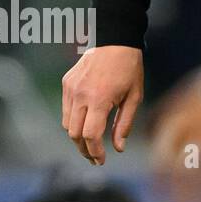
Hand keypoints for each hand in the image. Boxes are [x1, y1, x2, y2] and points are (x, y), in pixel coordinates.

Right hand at [62, 45, 143, 165]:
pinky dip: (74, 120)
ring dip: (77, 136)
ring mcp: (71, 89)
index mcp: (100, 99)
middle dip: (84, 149)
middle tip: (94, 158)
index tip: (100, 161)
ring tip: (90, 143)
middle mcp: (81, 95)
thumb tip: (118, 148)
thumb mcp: (134, 96)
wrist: (116, 40)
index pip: (90, 135)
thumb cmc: (130, 68)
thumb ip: (124, 123)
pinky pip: (66, 109)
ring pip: (67, 124)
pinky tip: (86, 122)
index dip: (95, 152)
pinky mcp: (66, 83)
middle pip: (74, 134)